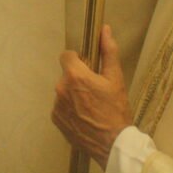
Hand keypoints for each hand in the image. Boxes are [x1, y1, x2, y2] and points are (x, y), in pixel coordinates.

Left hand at [52, 25, 132, 169]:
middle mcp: (61, 88)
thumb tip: (104, 29)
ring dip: (73, 94)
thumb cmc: (116, 109)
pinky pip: (61, 106)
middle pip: (66, 74)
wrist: (113, 143)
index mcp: (75, 75)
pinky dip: (70, 108)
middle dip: (78, 79)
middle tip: (95, 91)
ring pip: (64, 91)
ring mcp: (56, 105)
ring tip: (91, 106)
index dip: (78, 60)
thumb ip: (108, 51)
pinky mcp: (56, 119)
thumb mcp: (116, 78)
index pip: (66, 56)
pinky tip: (84, 116)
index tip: (88, 69)